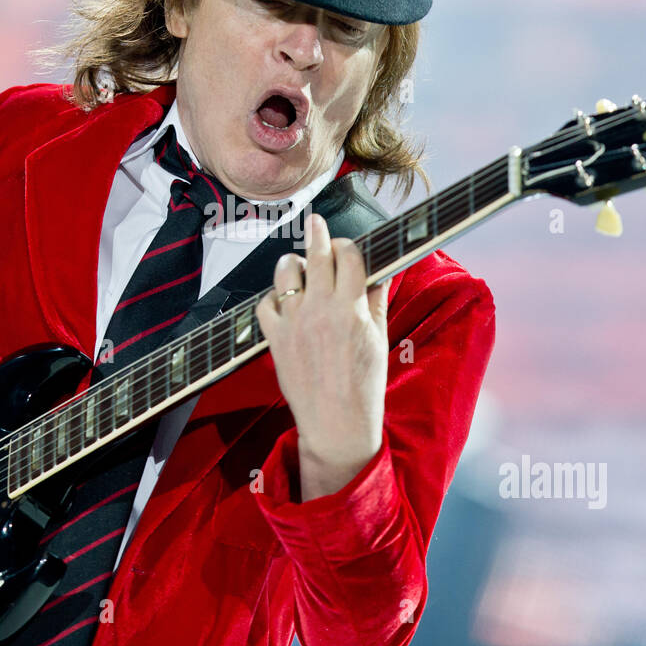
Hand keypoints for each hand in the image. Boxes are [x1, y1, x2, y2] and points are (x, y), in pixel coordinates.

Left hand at [255, 213, 388, 498]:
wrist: (337, 424)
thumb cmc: (364, 386)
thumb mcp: (379, 339)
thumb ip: (377, 301)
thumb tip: (380, 271)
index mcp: (352, 308)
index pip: (350, 255)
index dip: (348, 245)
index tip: (347, 245)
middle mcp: (321, 310)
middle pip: (317, 254)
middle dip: (318, 232)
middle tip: (315, 221)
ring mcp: (295, 323)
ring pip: (286, 272)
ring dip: (292, 262)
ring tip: (297, 264)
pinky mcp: (275, 339)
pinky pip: (265, 304)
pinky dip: (272, 297)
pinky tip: (283, 300)